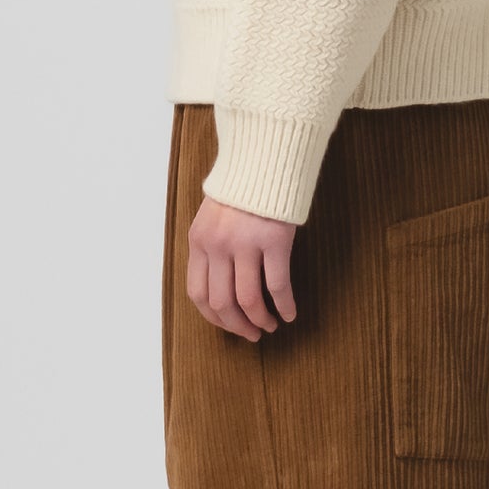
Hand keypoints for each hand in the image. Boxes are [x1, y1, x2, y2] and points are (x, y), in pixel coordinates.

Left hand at [187, 195, 298, 340]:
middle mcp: (218, 245)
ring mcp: (246, 243)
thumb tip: (218, 290)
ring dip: (260, 320)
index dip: (214, 318)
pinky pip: (278, 285)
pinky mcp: (274, 240)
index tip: (229, 325)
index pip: (198, 294)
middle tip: (252, 334)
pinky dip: (284, 305)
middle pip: (222, 302)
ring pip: (249, 299)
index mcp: (199, 240)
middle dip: (237, 325)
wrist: (264, 154)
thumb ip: (211, 248)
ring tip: (271, 325)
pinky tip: (290, 313)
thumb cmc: (241, 187)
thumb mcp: (212, 216)